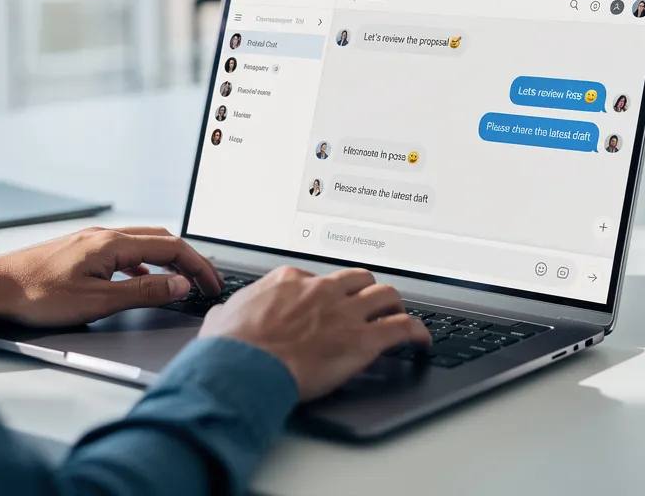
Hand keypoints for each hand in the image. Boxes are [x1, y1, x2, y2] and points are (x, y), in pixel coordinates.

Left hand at [0, 226, 223, 326]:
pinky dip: (144, 265)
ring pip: (143, 244)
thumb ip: (143, 294)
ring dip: (168, 261)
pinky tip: (141, 282)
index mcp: (112, 244)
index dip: (198, 267)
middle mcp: (104, 235)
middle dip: (189, 260)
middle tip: (206, 282)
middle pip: (162, 240)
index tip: (212, 284)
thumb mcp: (97, 301)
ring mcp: (91, 241)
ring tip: (182, 282)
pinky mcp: (81, 250)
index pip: (171, 248)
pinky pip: (124, 252)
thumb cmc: (35, 294)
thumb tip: (179, 286)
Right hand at [199, 267, 429, 400]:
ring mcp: (345, 313)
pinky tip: (421, 340)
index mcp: (291, 281)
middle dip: (367, 291)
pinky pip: (403, 328)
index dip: (328, 293)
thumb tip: (224, 314)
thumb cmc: (231, 347)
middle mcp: (323, 291)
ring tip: (397, 316)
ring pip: (386, 296)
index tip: (329, 304)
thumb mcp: (222, 316)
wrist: (244, 366)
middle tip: (369, 305)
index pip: (319, 278)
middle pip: (359, 280)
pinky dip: (417, 332)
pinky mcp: (362, 340)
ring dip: (393, 305)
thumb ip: (231, 311)